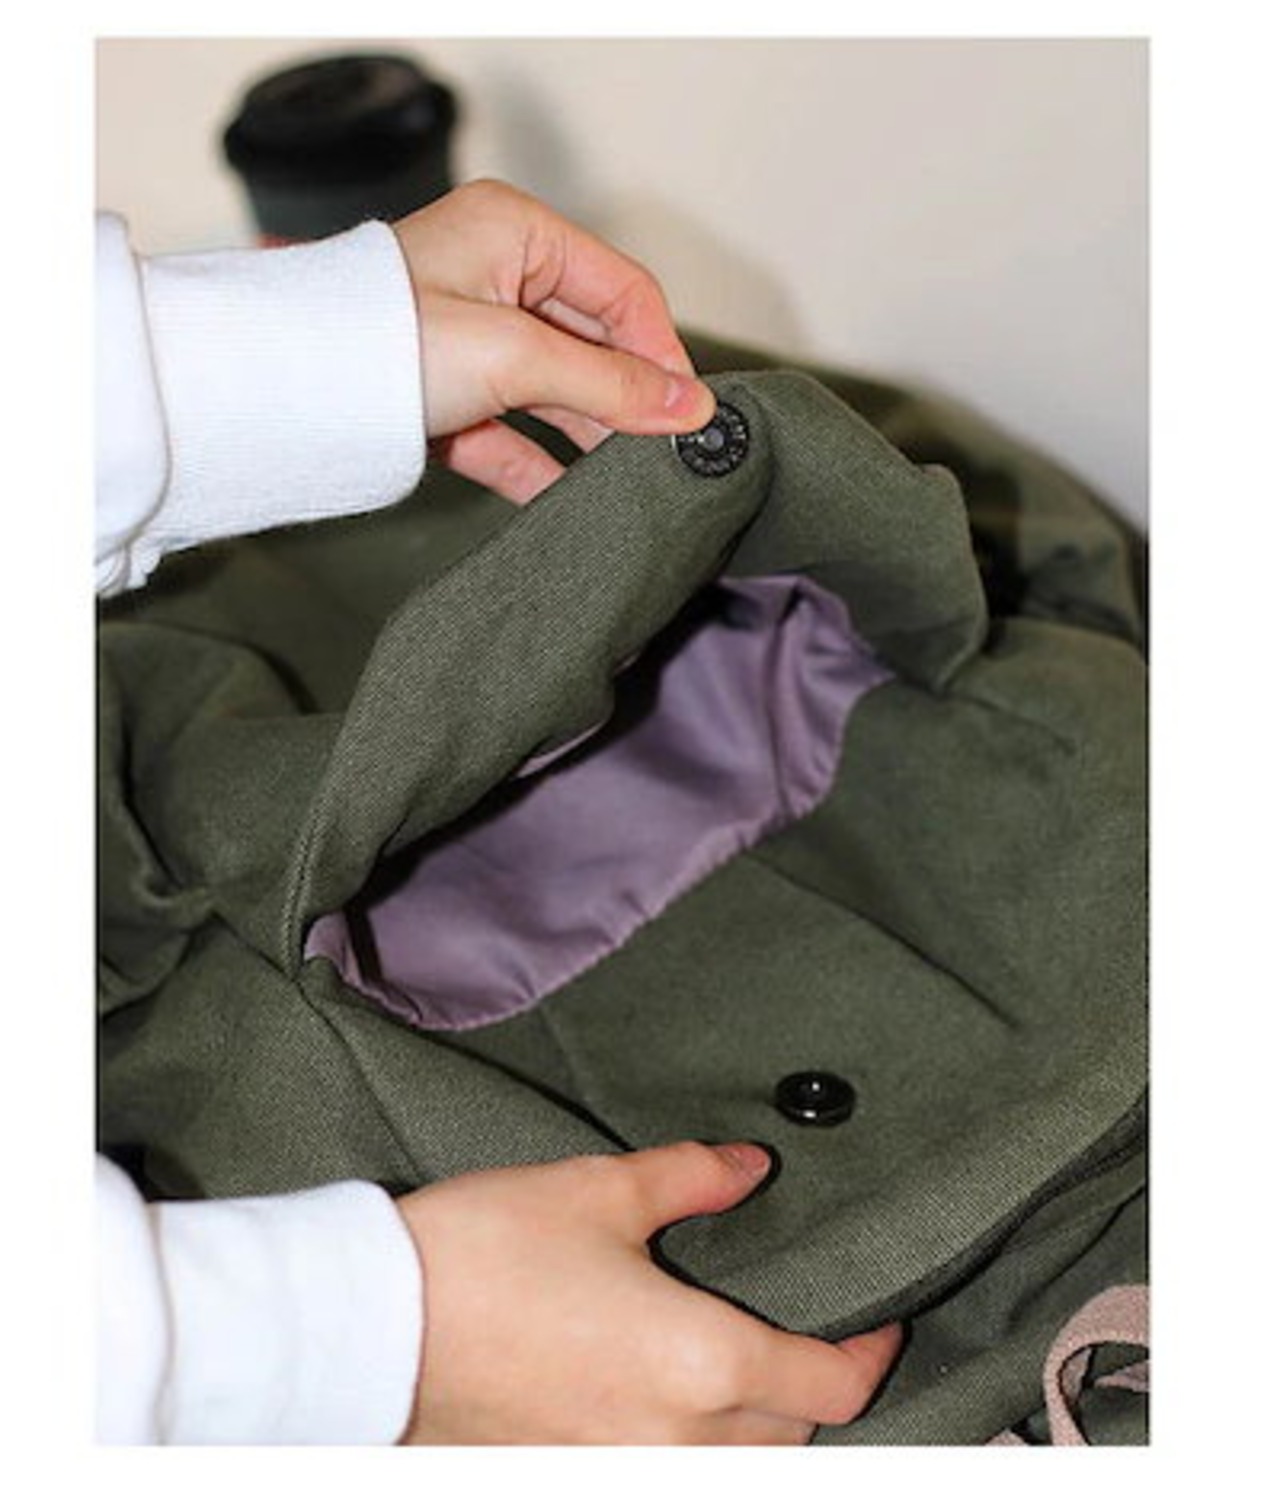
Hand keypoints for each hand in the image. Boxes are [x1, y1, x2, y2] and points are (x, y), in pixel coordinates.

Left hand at [392, 179, 715, 503]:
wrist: (278, 394)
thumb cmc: (378, 340)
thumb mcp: (512, 355)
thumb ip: (607, 384)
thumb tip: (688, 408)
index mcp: (516, 233)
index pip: (622, 290)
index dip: (661, 352)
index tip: (689, 414)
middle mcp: (496, 278)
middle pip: (593, 344)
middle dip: (629, 401)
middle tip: (668, 455)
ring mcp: (470, 341)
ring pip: (555, 393)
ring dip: (591, 438)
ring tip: (630, 485)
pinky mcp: (446, 400)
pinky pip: (511, 433)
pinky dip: (539, 465)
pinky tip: (570, 503)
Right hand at [394, 1141, 902, 1444]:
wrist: (374, 1325)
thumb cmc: (483, 1253)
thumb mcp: (598, 1191)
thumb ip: (691, 1179)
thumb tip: (749, 1168)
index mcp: (700, 1362)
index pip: (831, 1384)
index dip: (873, 1353)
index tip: (882, 1323)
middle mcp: (675, 1441)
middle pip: (791, 1437)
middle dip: (814, 1389)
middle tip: (809, 1333)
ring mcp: (619, 1473)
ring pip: (734, 1469)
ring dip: (756, 1429)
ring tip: (746, 1372)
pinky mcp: (570, 1480)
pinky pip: (663, 1475)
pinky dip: (690, 1448)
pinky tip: (669, 1404)